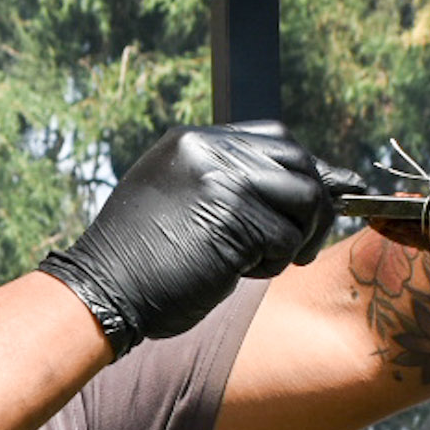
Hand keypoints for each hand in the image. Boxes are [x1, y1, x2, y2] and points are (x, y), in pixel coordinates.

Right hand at [40, 121, 340, 353]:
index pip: (276, 138)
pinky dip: (273, 264)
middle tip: (303, 245)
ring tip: (260, 261)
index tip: (326, 197)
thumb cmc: (144, 261)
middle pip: (300, 162)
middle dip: (316, 207)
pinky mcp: (234, 217)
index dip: (306, 170)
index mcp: (194, 142)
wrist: (103, 291)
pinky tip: (238, 272)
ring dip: (294, 239)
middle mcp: (210, 151)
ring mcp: (223, 180)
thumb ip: (236, 186)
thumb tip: (318, 185)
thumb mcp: (184, 203)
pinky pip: (286, 239)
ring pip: (304, 200)